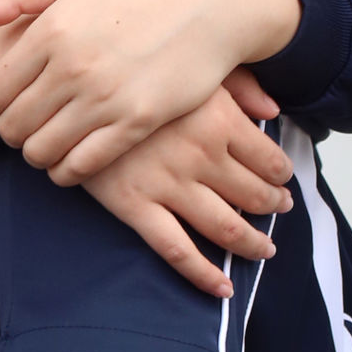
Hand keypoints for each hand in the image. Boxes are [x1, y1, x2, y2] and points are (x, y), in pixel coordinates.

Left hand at [0, 0, 301, 180]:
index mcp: (51, 29)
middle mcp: (72, 66)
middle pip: (14, 126)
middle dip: (9, 135)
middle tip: (19, 132)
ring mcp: (105, 97)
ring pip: (44, 151)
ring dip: (37, 155)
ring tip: (45, 146)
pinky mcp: (137, 121)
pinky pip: (85, 164)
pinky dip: (68, 171)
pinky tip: (70, 165)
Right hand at [78, 77, 294, 297]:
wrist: (67, 86)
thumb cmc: (134, 70)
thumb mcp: (191, 64)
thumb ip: (239, 85)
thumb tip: (272, 112)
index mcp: (218, 118)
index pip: (269, 159)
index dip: (282, 174)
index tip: (283, 178)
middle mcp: (200, 156)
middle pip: (254, 195)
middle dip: (274, 207)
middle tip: (281, 209)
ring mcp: (167, 185)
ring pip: (226, 228)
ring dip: (253, 243)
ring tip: (264, 249)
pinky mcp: (134, 206)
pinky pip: (177, 251)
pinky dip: (204, 275)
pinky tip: (223, 287)